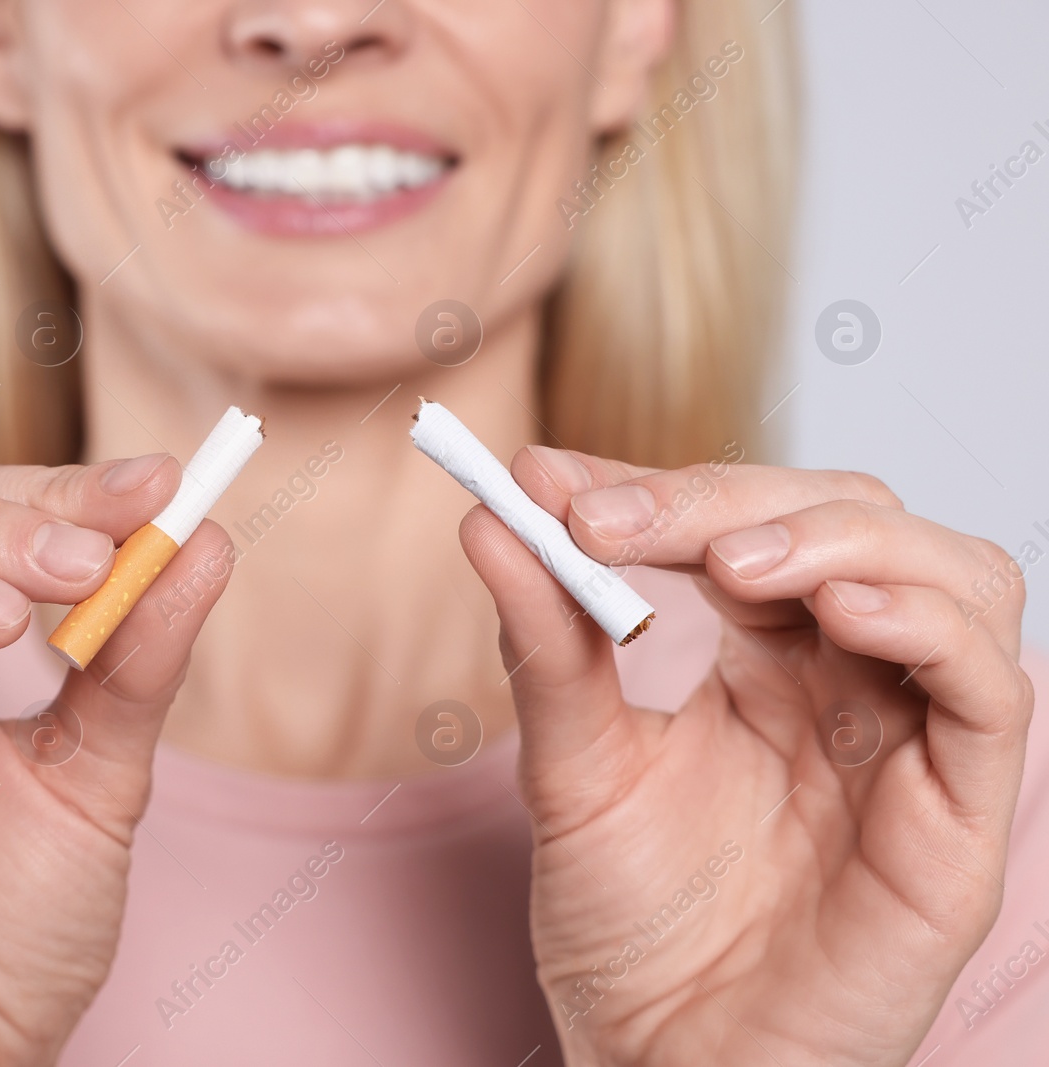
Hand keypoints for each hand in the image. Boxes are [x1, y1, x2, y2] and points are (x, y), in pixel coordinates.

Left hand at [459, 447, 1031, 1065]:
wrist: (666, 1063)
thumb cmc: (629, 925)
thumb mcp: (572, 764)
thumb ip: (548, 643)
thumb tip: (495, 515)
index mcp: (759, 655)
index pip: (739, 520)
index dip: (657, 485)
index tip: (550, 479)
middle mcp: (843, 677)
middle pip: (843, 519)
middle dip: (729, 501)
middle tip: (614, 519)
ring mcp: (907, 736)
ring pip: (947, 571)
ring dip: (841, 539)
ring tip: (737, 566)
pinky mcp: (957, 810)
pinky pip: (991, 686)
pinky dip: (928, 625)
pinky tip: (840, 613)